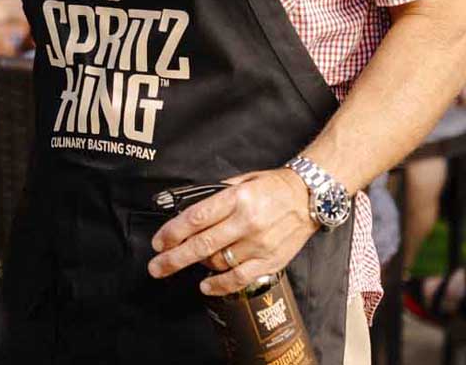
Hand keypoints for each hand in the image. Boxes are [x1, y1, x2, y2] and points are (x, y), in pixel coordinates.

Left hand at [148, 169, 318, 295]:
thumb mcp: (242, 180)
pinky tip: (205, 286)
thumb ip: (217, 195)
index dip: (173, 232)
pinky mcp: (270, 261)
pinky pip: (239, 278)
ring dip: (196, 265)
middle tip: (156, 266)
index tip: (158, 241)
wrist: (309, 197)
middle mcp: (246, 222)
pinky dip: (220, 285)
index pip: (197, 217)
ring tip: (182, 263)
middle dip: (174, 257)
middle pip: (202, 244)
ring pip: (218, 262)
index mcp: (237, 198)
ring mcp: (259, 244)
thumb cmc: (274, 186)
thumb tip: (191, 211)